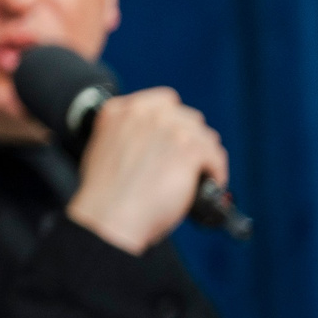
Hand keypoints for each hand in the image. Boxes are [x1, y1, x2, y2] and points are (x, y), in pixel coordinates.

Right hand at [66, 86, 227, 254]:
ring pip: (205, 137)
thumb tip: (148, 142)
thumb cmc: (104, 195)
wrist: (109, 216)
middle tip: (188, 161)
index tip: (175, 138)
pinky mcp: (189, 150)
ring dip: (206, 156)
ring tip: (200, 174)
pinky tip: (209, 184)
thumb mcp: (101, 150)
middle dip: (191, 139)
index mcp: (119, 111)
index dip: (174, 122)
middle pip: (188, 117)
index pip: (163, 101)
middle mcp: (145, 113)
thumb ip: (124, 135)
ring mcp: (169, 129)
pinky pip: (215, 156)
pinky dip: (216, 172)